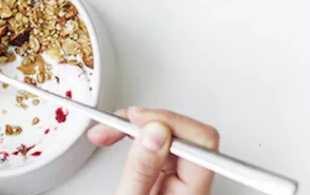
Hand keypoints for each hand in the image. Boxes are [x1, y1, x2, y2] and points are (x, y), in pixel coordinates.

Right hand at [88, 107, 218, 194]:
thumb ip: (141, 169)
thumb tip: (154, 132)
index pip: (200, 142)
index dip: (168, 122)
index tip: (137, 121)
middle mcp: (191, 189)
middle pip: (185, 135)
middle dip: (149, 122)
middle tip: (119, 124)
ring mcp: (179, 184)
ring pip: (169, 138)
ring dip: (138, 128)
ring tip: (109, 131)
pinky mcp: (164, 181)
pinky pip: (157, 149)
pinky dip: (135, 140)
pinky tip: (118, 139)